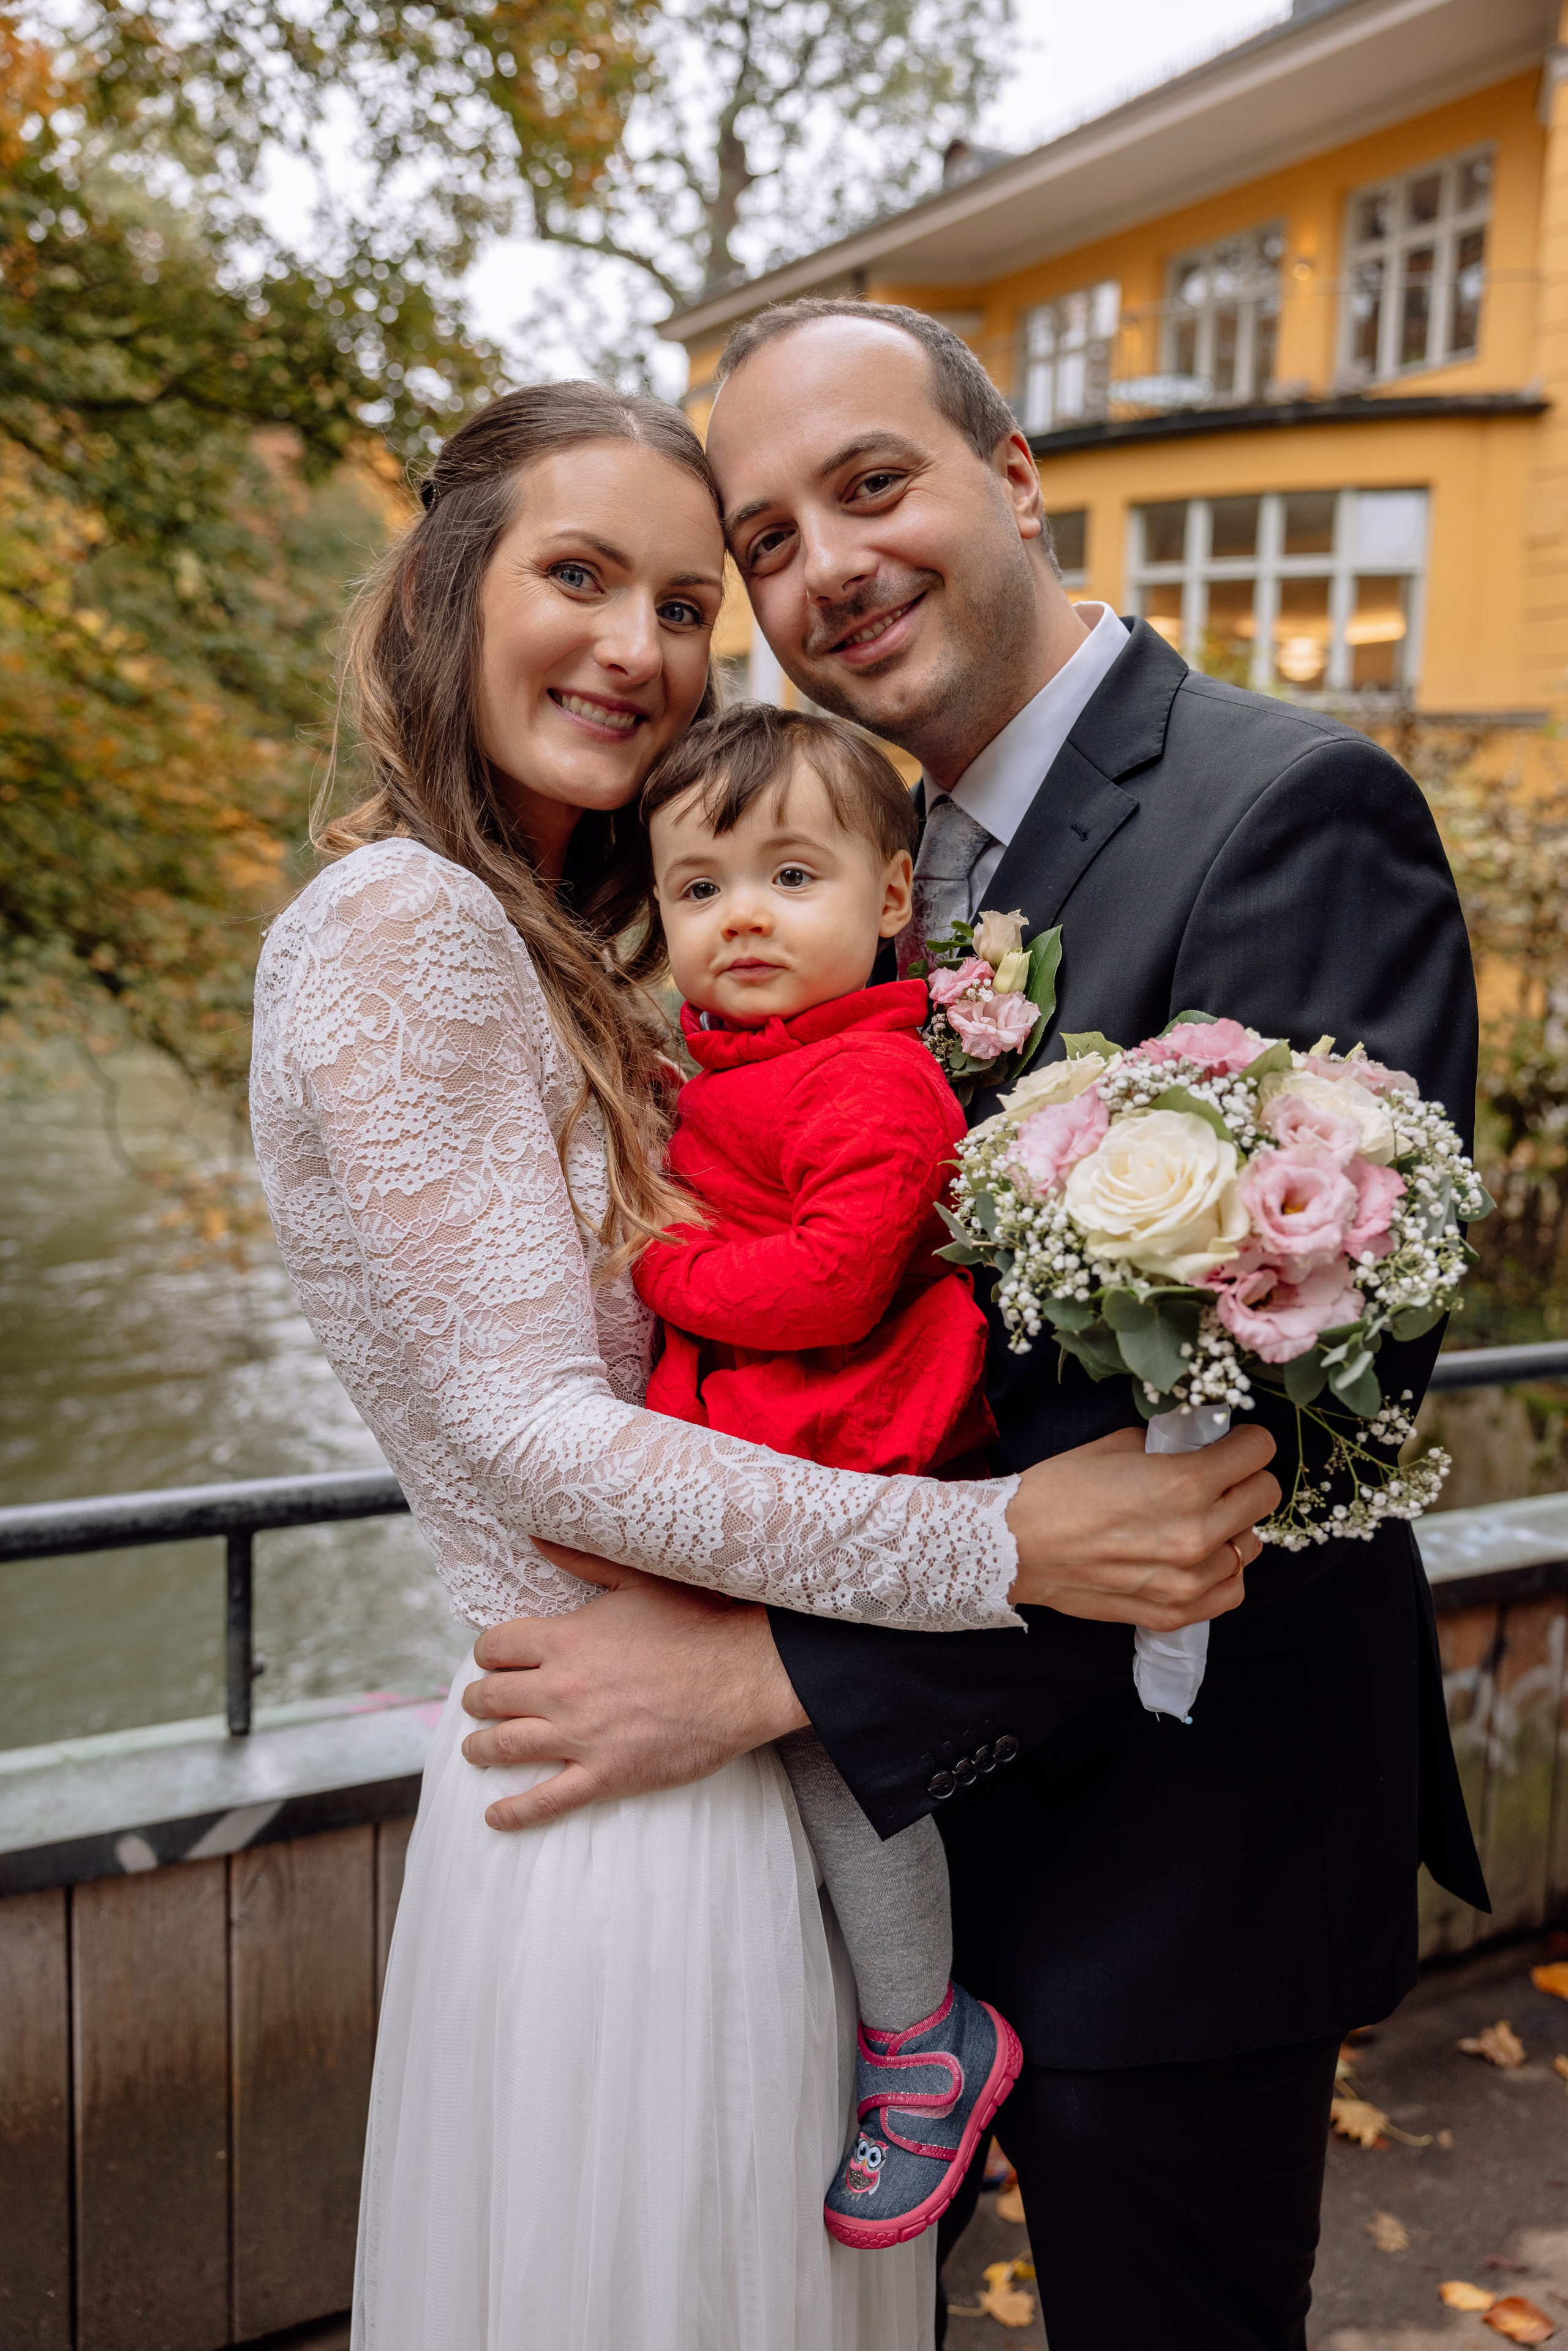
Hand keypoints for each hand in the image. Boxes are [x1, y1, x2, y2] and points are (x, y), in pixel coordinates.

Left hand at [460, 1544, 807, 1831]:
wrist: (742, 1676)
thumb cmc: (695, 1623)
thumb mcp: (635, 1580)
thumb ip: (580, 1559)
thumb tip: (537, 1534)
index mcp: (565, 1639)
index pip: (497, 1647)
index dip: (489, 1653)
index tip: (492, 1658)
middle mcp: (562, 1689)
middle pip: (492, 1697)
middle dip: (478, 1699)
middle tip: (478, 1703)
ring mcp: (581, 1736)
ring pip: (505, 1747)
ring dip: (481, 1748)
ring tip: (475, 1749)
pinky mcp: (605, 1776)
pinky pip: (545, 1801)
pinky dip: (514, 1812)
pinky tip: (495, 1816)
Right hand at [1005, 1425, 1277, 1627]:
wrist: (1016, 1545)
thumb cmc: (1060, 1490)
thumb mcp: (1118, 1446)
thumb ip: (1170, 1446)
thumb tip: (1201, 1443)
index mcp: (1185, 1482)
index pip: (1260, 1451)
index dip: (1246, 1441)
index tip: (1233, 1443)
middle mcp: (1196, 1533)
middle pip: (1265, 1496)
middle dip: (1247, 1479)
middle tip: (1220, 1478)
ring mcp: (1188, 1580)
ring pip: (1251, 1546)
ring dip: (1233, 1528)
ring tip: (1202, 1520)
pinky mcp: (1174, 1612)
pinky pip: (1231, 1590)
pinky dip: (1222, 1572)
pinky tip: (1198, 1558)